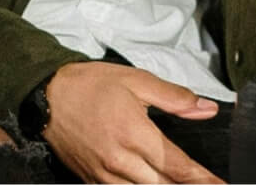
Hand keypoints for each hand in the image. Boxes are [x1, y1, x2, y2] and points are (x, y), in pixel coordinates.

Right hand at [43, 61, 222, 183]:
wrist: (48, 96)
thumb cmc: (94, 85)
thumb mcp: (138, 80)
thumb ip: (174, 98)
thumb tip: (207, 109)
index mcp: (135, 134)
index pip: (176, 165)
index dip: (200, 178)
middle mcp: (120, 161)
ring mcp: (103, 175)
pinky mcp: (90, 180)